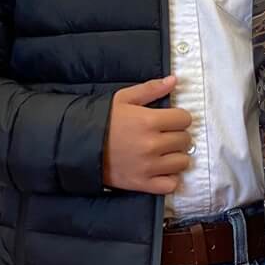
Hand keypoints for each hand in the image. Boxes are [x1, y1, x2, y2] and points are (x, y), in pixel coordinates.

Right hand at [102, 74, 191, 193]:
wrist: (80, 147)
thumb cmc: (102, 121)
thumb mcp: (123, 98)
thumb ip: (151, 89)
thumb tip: (174, 80)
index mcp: (149, 121)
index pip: (184, 119)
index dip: (179, 117)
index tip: (171, 119)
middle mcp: (152, 144)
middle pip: (185, 139)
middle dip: (177, 135)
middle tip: (165, 135)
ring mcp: (149, 167)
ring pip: (182, 162)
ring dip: (176, 156)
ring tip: (164, 152)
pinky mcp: (143, 184)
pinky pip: (171, 184)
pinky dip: (170, 178)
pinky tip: (162, 170)